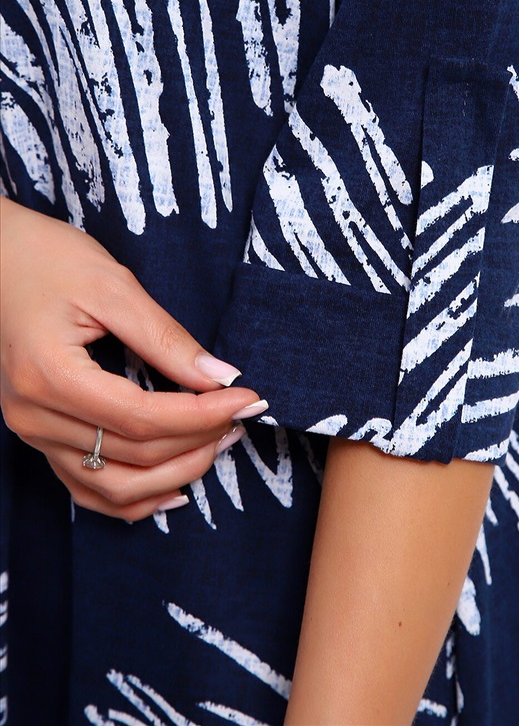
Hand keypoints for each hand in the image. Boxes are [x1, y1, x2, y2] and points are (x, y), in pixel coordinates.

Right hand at [0, 198, 264, 520]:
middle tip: (242, 415)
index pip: (142, 417)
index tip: (248, 398)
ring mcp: (31, 432)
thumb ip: (166, 338)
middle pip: (133, 455)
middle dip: (199, 441)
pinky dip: (134, 497)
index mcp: (50, 376)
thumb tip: (222, 377)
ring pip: (113, 485)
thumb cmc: (49, 260)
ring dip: (174, 474)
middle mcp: (34, 416)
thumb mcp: (113, 286)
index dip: (203, 414)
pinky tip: (174, 487)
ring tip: (219, 443)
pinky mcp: (38, 435)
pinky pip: (87, 486)